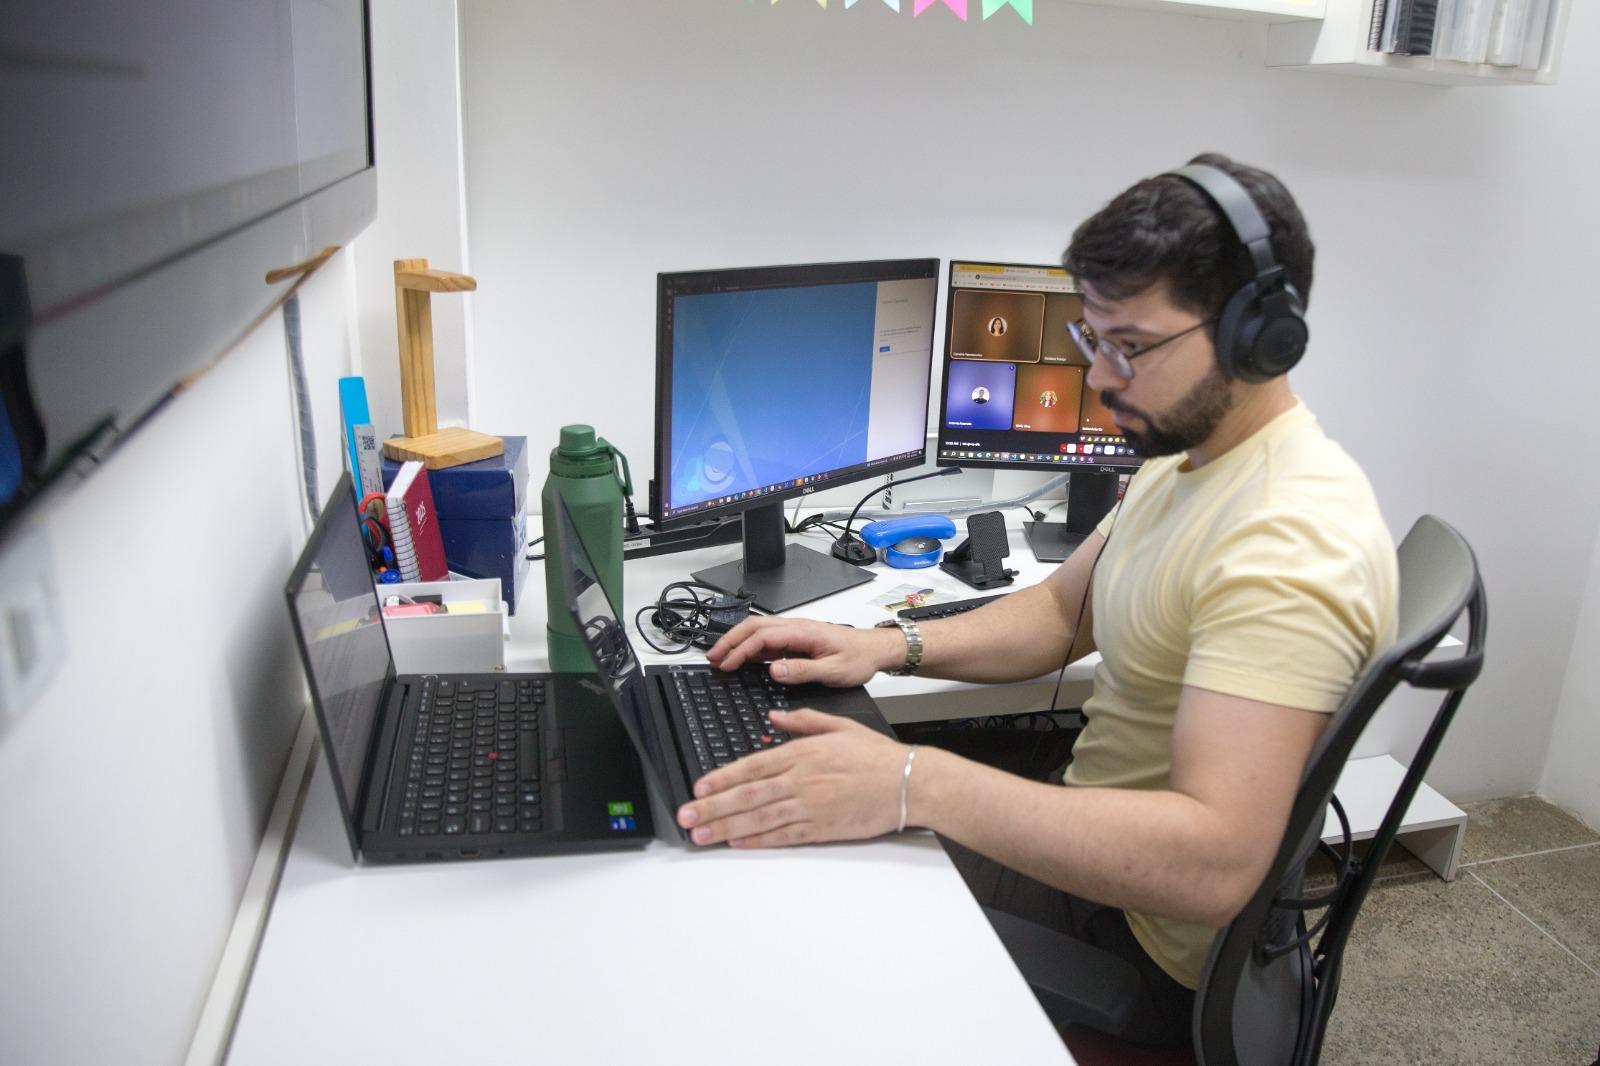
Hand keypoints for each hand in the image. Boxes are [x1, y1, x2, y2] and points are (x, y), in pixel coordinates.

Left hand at [676, 709, 909, 847]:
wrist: (909, 782)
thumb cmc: (877, 756)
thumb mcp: (838, 726)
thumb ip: (803, 721)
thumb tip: (774, 717)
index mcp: (802, 753)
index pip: (752, 766)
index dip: (721, 778)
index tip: (698, 787)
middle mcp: (801, 779)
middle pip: (747, 795)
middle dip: (712, 806)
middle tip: (686, 815)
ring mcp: (810, 806)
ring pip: (759, 818)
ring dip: (726, 827)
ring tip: (701, 834)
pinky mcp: (822, 828)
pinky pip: (783, 836)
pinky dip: (758, 840)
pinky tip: (737, 842)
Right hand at [706, 615, 899, 686]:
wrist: (874, 649)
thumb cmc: (858, 658)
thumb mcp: (833, 671)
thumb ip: (803, 671)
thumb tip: (775, 670)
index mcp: (803, 632)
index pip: (762, 637)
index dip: (740, 650)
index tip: (726, 665)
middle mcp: (796, 628)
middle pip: (753, 627)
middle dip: (729, 641)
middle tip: (712, 658)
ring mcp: (794, 632)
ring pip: (758, 630)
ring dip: (736, 641)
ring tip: (720, 657)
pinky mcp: (796, 640)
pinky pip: (767, 639)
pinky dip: (749, 647)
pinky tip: (741, 658)